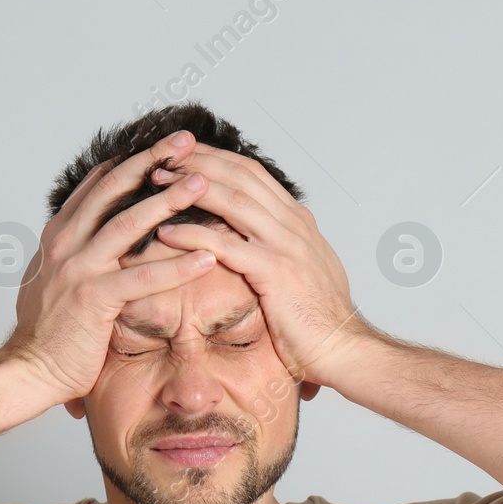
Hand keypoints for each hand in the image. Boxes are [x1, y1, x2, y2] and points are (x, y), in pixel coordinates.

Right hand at [3, 131, 219, 405]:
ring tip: (203, 182)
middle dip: (154, 160)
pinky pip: (141, 277)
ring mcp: (77, 268)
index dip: (133, 161)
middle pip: (115, 188)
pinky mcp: (93, 299)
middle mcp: (66, 243)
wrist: (25, 371)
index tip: (164, 146)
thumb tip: (98, 239)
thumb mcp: (56, 280)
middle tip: (187, 140)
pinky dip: (176, 266)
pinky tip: (207, 258)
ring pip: (129, 223)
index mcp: (60, 235)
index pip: (99, 184)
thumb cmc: (46, 334)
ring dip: (169, 200)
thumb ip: (77, 255)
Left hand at [148, 145, 372, 389]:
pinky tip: (166, 232)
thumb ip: (281, 250)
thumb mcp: (303, 272)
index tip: (185, 154)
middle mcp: (294, 226)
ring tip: (158, 183)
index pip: (253, 175)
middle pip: (241, 177)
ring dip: (192, 188)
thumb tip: (258, 243)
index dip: (216, 159)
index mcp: (298, 222)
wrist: (343, 349)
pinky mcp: (276, 272)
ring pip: (235, 201)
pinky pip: (227, 246)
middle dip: (200, 162)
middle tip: (163, 157)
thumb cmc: (319, 320)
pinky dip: (194, 236)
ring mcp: (287, 246)